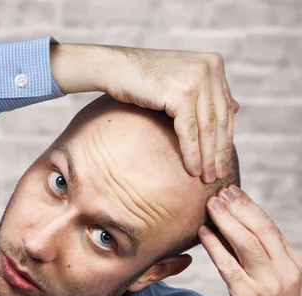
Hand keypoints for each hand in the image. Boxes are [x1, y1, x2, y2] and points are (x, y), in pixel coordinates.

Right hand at [97, 46, 239, 182]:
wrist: (113, 67)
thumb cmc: (142, 76)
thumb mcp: (180, 81)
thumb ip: (207, 93)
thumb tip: (236, 107)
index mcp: (214, 63)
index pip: (225, 108)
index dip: (225, 137)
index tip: (221, 161)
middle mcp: (210, 68)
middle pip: (220, 119)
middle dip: (219, 151)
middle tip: (218, 175)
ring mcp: (197, 79)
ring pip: (207, 128)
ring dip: (208, 157)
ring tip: (208, 178)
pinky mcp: (181, 92)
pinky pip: (189, 130)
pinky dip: (192, 153)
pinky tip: (192, 170)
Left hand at [198, 185, 301, 295]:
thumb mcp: (269, 276)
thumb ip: (254, 253)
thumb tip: (229, 223)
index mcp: (294, 263)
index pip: (270, 227)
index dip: (249, 206)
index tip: (232, 191)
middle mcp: (286, 271)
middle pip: (261, 230)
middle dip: (238, 208)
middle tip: (219, 192)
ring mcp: (269, 285)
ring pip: (247, 244)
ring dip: (226, 222)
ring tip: (210, 206)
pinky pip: (229, 265)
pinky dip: (215, 246)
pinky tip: (203, 233)